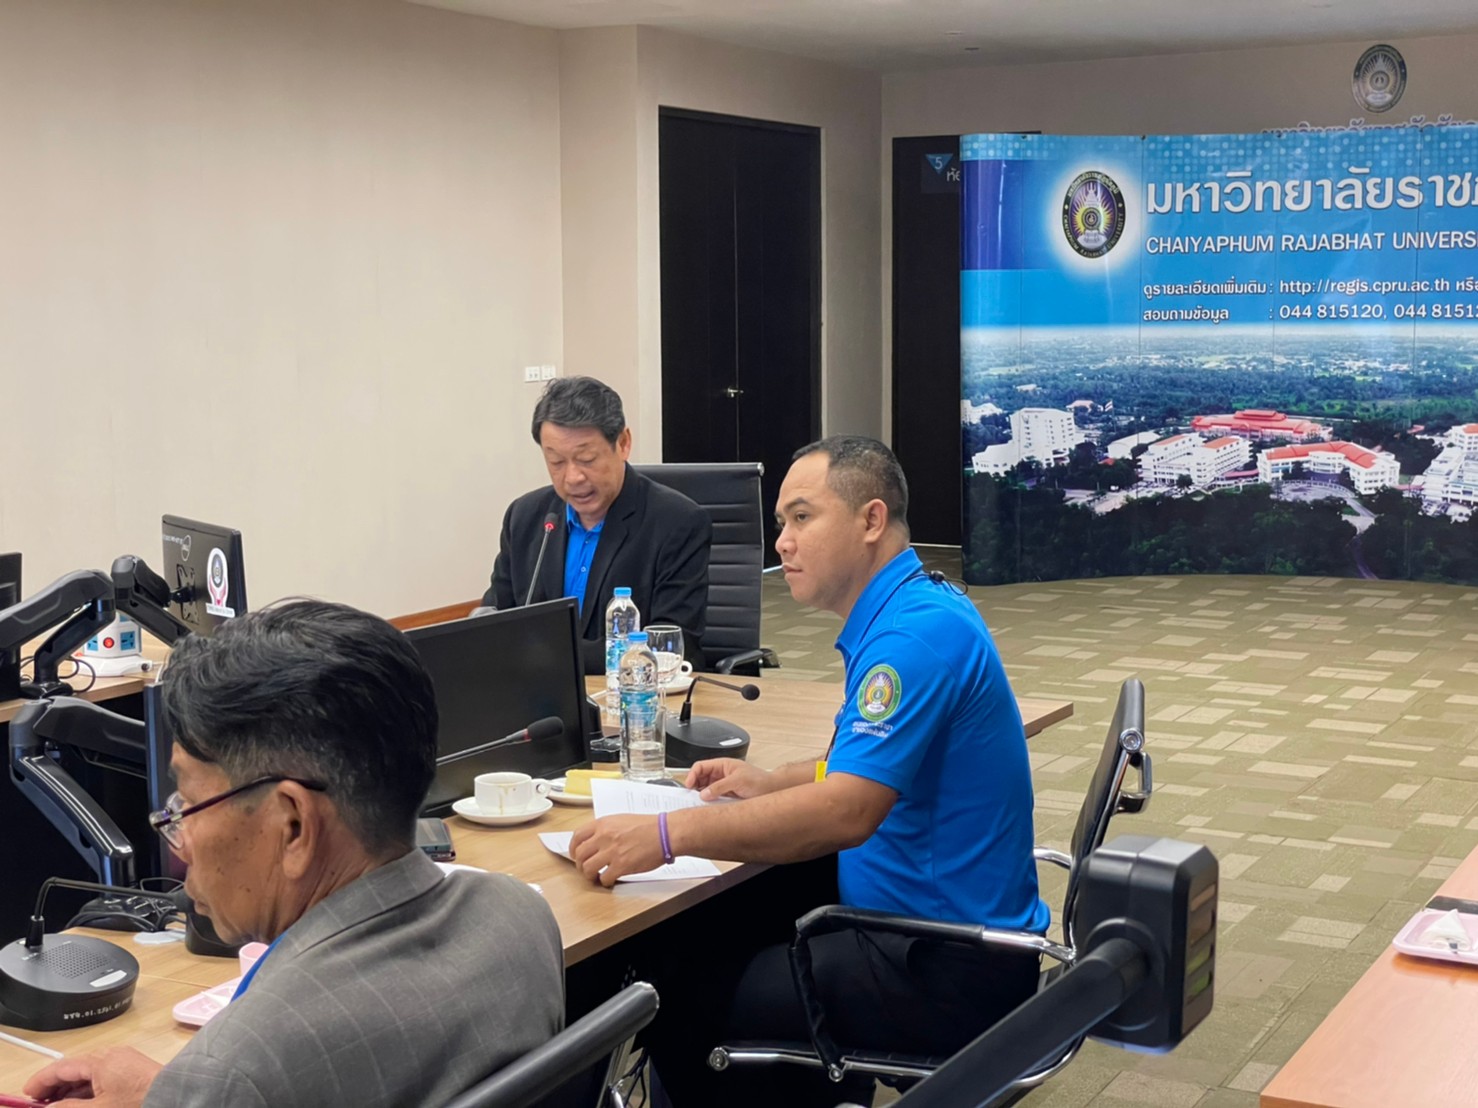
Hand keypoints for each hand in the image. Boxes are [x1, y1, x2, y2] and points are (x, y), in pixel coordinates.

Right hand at [24, 1047, 161, 1106]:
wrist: (176, 1097)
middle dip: (55, 1086)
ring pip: (89, 1073)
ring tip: (59, 1105)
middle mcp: (112, 1055)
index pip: (62, 1067)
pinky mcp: (133, 1070)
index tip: (28, 1093)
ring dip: (71, 1089)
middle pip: (75, 1068)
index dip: (42, 1080)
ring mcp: (124, 1061)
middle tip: (40, 1104)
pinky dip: (88, 1089)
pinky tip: (83, 1102)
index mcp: (100, 1060)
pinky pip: (103, 1076)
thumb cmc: (140, 1101)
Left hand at [569, 815, 663, 886]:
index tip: (575, 854)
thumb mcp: (622, 819)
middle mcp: (604, 837)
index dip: (573, 849)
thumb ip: (606, 829)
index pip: (577, 836)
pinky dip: (604, 881)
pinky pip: (604, 878)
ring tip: (595, 876)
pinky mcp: (621, 866)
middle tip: (585, 868)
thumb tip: (595, 840)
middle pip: (579, 854)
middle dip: (580, 865)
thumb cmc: (649, 826)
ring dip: (589, 875)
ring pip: (587, 868)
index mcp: (603, 824)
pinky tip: (609, 879)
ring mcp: (612, 852)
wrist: (665, 833)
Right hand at [685, 758, 773, 799]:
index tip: (688, 786)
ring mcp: (723, 786)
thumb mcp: (738, 781)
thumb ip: (720, 786)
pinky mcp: (726, 796)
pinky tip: (709, 807)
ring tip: (700, 802)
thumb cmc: (761, 781)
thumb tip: (705, 793)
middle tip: (691, 797)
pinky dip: (708, 803)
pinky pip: (713, 799)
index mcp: (723, 765)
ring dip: (701, 796)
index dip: (692, 775)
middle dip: (694, 787)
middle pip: (700, 778)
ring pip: (705, 790)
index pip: (701, 766)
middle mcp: (721, 774)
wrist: (773, 790)